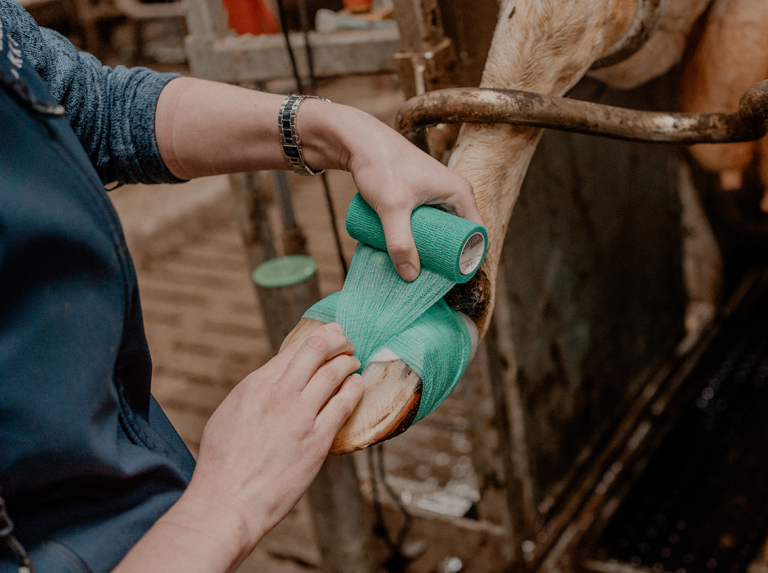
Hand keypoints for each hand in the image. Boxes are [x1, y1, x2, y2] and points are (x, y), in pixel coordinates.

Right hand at [133, 323, 362, 570]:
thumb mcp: (229, 414)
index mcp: (253, 386)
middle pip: (315, 350)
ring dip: (347, 362)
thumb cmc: (223, 464)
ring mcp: (299, 417)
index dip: (315, 338)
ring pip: (333, 374)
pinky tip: (357, 385)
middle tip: (346, 341)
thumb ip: (255, 393)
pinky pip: (343, 404)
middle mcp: (277, 395)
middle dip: (336, 340)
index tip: (327, 335)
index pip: (292, 350)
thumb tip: (277, 380)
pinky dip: (354, 389)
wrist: (228, 502)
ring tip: (353, 362)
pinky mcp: (316, 441)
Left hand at [155, 81, 481, 280]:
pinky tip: (412, 253)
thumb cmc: (381, 167)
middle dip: (445, 259)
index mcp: (461, 194)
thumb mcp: (392, 208)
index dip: (467, 260)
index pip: (475, 236)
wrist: (358, 140)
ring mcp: (436, 192)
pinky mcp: (419, 193)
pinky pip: (428, 222)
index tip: (450, 281)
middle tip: (429, 280)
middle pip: (457, 236)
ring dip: (431, 249)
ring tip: (416, 271)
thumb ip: (400, 242)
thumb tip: (410, 277)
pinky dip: (422, 238)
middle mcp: (454, 192)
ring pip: (440, 230)